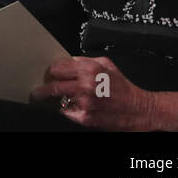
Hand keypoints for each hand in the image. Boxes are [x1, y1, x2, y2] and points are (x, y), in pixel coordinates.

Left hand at [30, 56, 177, 129]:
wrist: (139, 109)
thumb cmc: (123, 88)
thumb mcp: (107, 65)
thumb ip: (85, 60)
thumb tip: (69, 61)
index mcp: (89, 69)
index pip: (57, 68)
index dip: (51, 72)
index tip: (49, 75)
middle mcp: (85, 84)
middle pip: (53, 85)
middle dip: (44, 88)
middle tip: (38, 91)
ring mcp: (84, 102)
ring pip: (58, 100)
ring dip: (56, 100)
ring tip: (56, 100)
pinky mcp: (85, 117)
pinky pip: (67, 112)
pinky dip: (68, 110)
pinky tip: (74, 108)